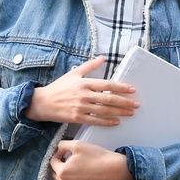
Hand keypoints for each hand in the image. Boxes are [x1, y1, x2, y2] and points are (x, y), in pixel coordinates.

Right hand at [23, 56, 138, 124]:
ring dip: (120, 112)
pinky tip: (117, 122)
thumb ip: (90, 66)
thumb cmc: (59, 87)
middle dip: (125, 102)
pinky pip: (96, 121)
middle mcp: (84, 95)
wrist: (43, 103)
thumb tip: (103, 57)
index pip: (107, 85)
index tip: (132, 90)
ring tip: (131, 113)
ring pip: (104, 111)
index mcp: (84, 83)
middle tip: (137, 104)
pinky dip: (107, 122)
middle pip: (109, 99)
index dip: (121, 88)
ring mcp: (81, 107)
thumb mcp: (74, 73)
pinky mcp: (77, 118)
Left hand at [50, 139, 134, 179]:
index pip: (52, 162)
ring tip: (80, 166)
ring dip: (68, 173)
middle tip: (71, 158)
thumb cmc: (97, 157)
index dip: (58, 154)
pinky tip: (85, 173)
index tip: (64, 152)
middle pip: (57, 173)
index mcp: (63, 172)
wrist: (114, 169)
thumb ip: (63, 145)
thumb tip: (59, 149)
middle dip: (61, 165)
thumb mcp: (78, 144)